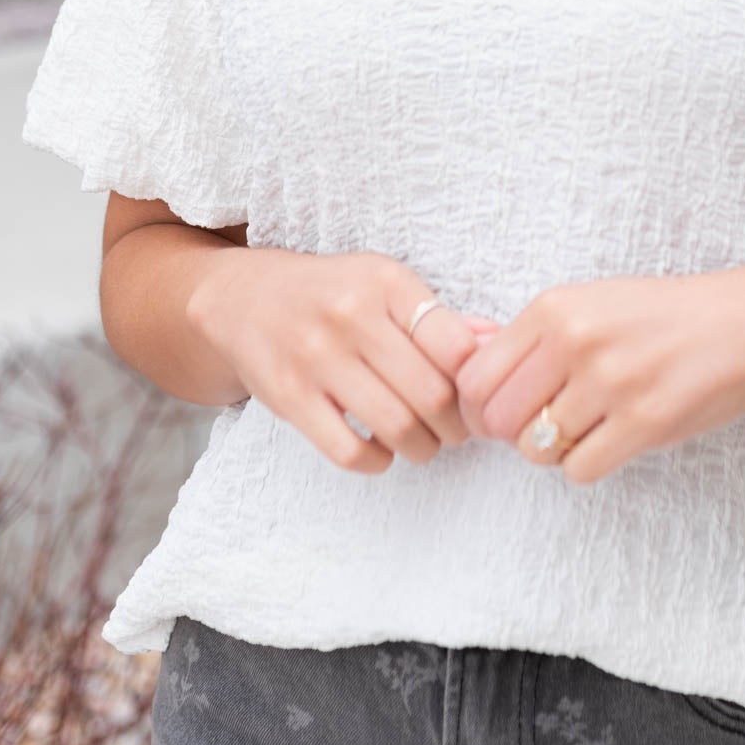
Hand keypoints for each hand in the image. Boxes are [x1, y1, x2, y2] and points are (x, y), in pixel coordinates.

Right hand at [187, 247, 499, 474]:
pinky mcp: (289, 398)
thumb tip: (498, 344)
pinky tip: (382, 450)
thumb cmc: (334, 294)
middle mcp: (352, 315)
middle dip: (457, 425)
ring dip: (424, 447)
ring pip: (397, 426)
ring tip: (425, 442)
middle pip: (433, 393)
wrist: (246, 299)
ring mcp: (317, 358)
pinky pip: (349, 451)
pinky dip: (377, 461)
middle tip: (457, 429)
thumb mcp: (386, 284)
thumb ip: (440, 318)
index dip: (477, 382)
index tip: (477, 395)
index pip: (456, 344)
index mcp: (387, 282)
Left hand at [452, 264, 744, 484]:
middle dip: (514, 432)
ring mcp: (610, 383)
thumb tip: (465, 362)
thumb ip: (530, 336)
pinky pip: (580, 469)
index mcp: (555, 307)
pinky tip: (613, 439)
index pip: (476, 375)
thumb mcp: (592, 303)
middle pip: (499, 418)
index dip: (482, 404)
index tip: (505, 409)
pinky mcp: (644, 423)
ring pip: (536, 448)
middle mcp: (576, 340)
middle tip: (546, 423)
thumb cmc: (663, 316)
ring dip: (555, 449)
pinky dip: (589, 464)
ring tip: (587, 426)